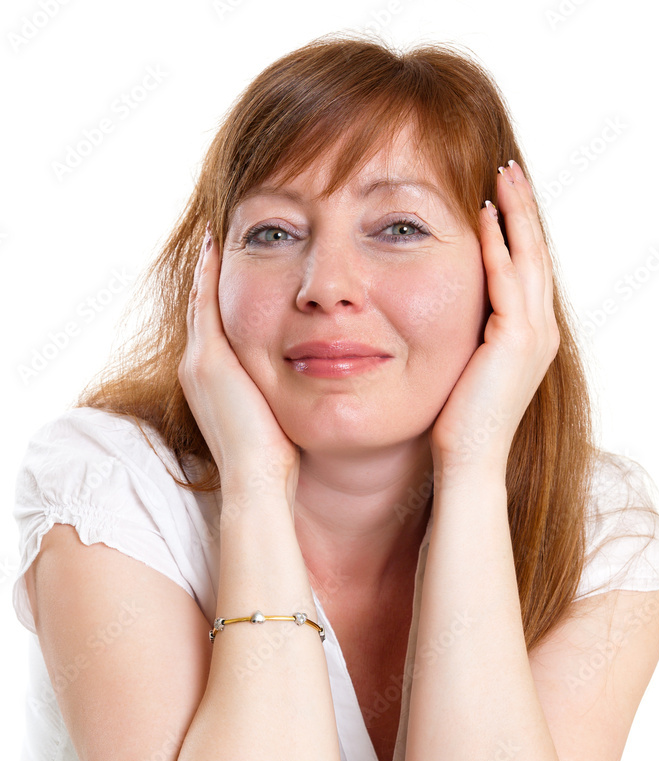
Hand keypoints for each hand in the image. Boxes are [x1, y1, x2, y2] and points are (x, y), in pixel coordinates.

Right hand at [178, 224, 299, 502]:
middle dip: (211, 274)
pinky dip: (210, 272)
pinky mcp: (209, 359)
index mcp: (214, 382)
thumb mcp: (279, 415)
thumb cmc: (279, 461)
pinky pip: (206, 301)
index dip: (222, 298)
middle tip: (218, 239)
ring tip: (219, 234)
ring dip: (209, 266)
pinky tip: (219, 243)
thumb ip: (283, 393)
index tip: (234, 268)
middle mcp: (198, 368)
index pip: (217, 328)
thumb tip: (314, 379)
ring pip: (202, 300)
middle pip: (203, 307)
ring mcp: (199, 362)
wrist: (259, 481)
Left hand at [429, 160, 559, 474]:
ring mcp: (533, 334)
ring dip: (516, 213)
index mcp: (529, 336)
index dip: (517, 230)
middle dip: (523, 209)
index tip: (501, 195)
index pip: (526, 270)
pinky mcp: (517, 340)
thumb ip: (466, 335)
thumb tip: (440, 314)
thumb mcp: (465, 367)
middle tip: (510, 168)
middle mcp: (540, 330)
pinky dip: (498, 244)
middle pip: (535, 254)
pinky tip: (483, 214)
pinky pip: (506, 280)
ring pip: (528, 257)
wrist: (468, 461)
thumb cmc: (458, 424)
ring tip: (504, 175)